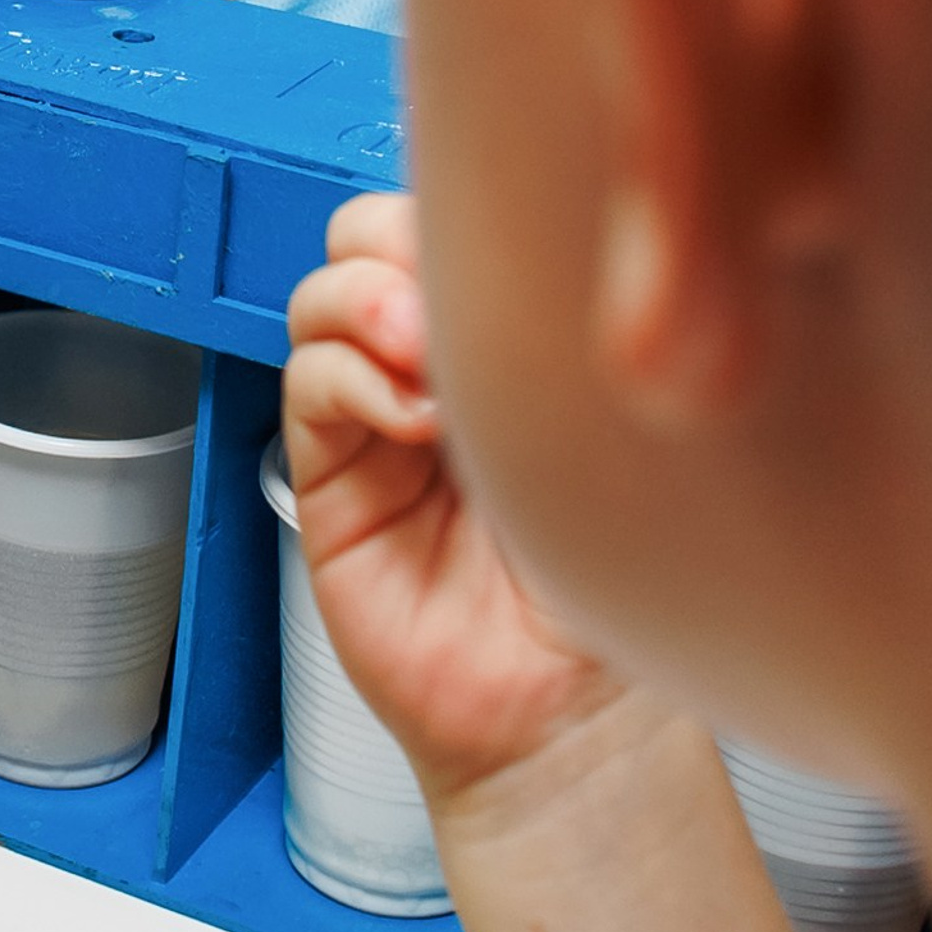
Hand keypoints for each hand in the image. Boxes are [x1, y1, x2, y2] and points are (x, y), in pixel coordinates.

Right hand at [283, 192, 625, 810]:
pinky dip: (349, 378)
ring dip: (367, 305)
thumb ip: (597, 353)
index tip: (509, 244)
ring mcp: (373, 415)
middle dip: (395, 244)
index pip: (449, 219)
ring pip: (321, 295)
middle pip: (366, 234)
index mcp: (506, 338)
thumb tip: (590, 255)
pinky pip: (306, 384)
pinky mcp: (329, 475)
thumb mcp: (625, 449)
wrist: (567, 722)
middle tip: (448, 305)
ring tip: (425, 365)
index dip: (459, 209)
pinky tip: (411, 422)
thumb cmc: (611, 594)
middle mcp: (431, 362)